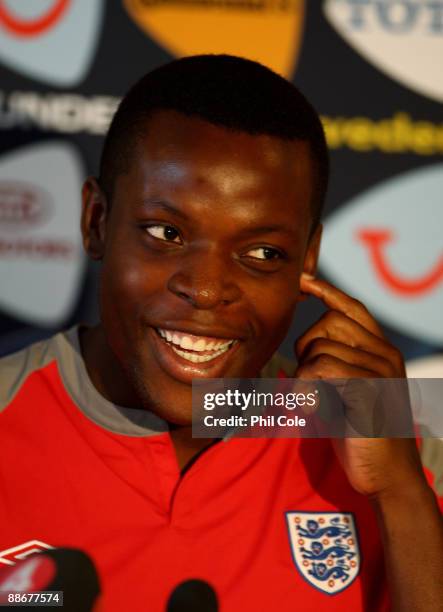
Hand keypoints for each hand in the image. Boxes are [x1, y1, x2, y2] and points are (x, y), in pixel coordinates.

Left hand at [295, 273, 427, 499]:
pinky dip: (305, 387)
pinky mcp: (370, 389)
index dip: (326, 291)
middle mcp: (384, 354)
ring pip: (320, 348)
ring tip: (313, 402)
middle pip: (328, 322)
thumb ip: (334, 366)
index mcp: (380, 352)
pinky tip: (311, 408)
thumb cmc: (360, 434)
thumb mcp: (346, 392)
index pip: (352, 308)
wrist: (387, 477)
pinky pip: (322, 368)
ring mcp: (380, 370)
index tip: (303, 280)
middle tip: (310, 380)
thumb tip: (304, 347)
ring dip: (303, 375)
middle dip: (307, 346)